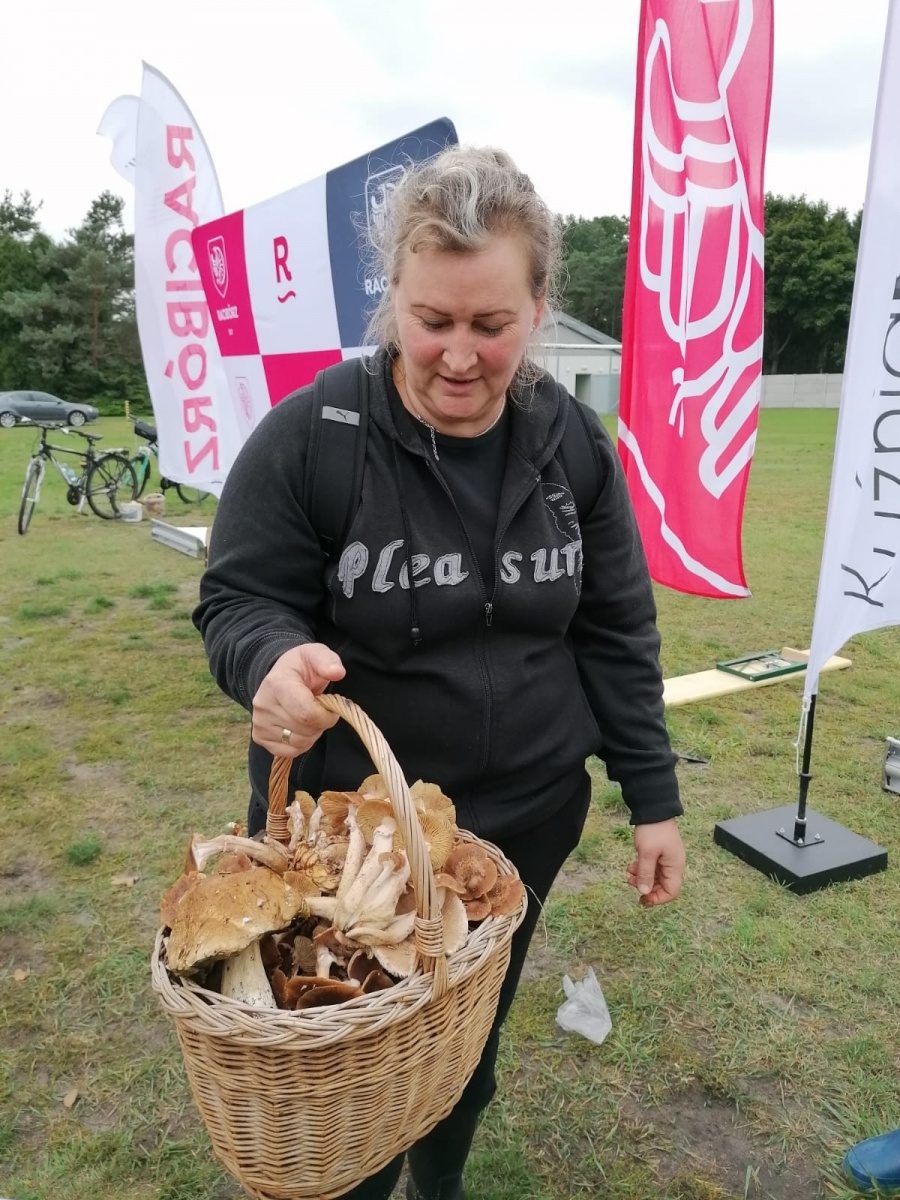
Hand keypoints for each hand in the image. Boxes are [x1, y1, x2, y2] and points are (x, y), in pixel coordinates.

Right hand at [251, 643, 345, 757]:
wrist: (280, 676)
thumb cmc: (302, 667)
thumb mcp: (316, 654)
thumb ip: (328, 661)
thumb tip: (337, 672)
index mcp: (277, 683)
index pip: (307, 714)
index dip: (326, 716)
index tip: (331, 708)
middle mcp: (263, 705)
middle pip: (305, 730)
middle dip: (321, 723)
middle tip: (319, 709)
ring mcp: (259, 723)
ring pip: (299, 743)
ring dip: (312, 734)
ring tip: (309, 716)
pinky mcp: (259, 737)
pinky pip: (290, 752)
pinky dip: (301, 744)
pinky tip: (300, 727)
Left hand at [626, 818, 684, 906]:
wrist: (653, 809)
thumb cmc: (653, 831)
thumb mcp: (646, 853)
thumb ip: (645, 874)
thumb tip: (644, 893)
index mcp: (675, 867)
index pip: (671, 892)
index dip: (657, 899)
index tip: (642, 898)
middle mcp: (673, 865)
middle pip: (662, 886)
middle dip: (646, 887)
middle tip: (630, 883)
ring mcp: (666, 859)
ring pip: (655, 877)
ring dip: (642, 878)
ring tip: (628, 874)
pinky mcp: (659, 853)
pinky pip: (652, 868)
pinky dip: (641, 869)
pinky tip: (630, 866)